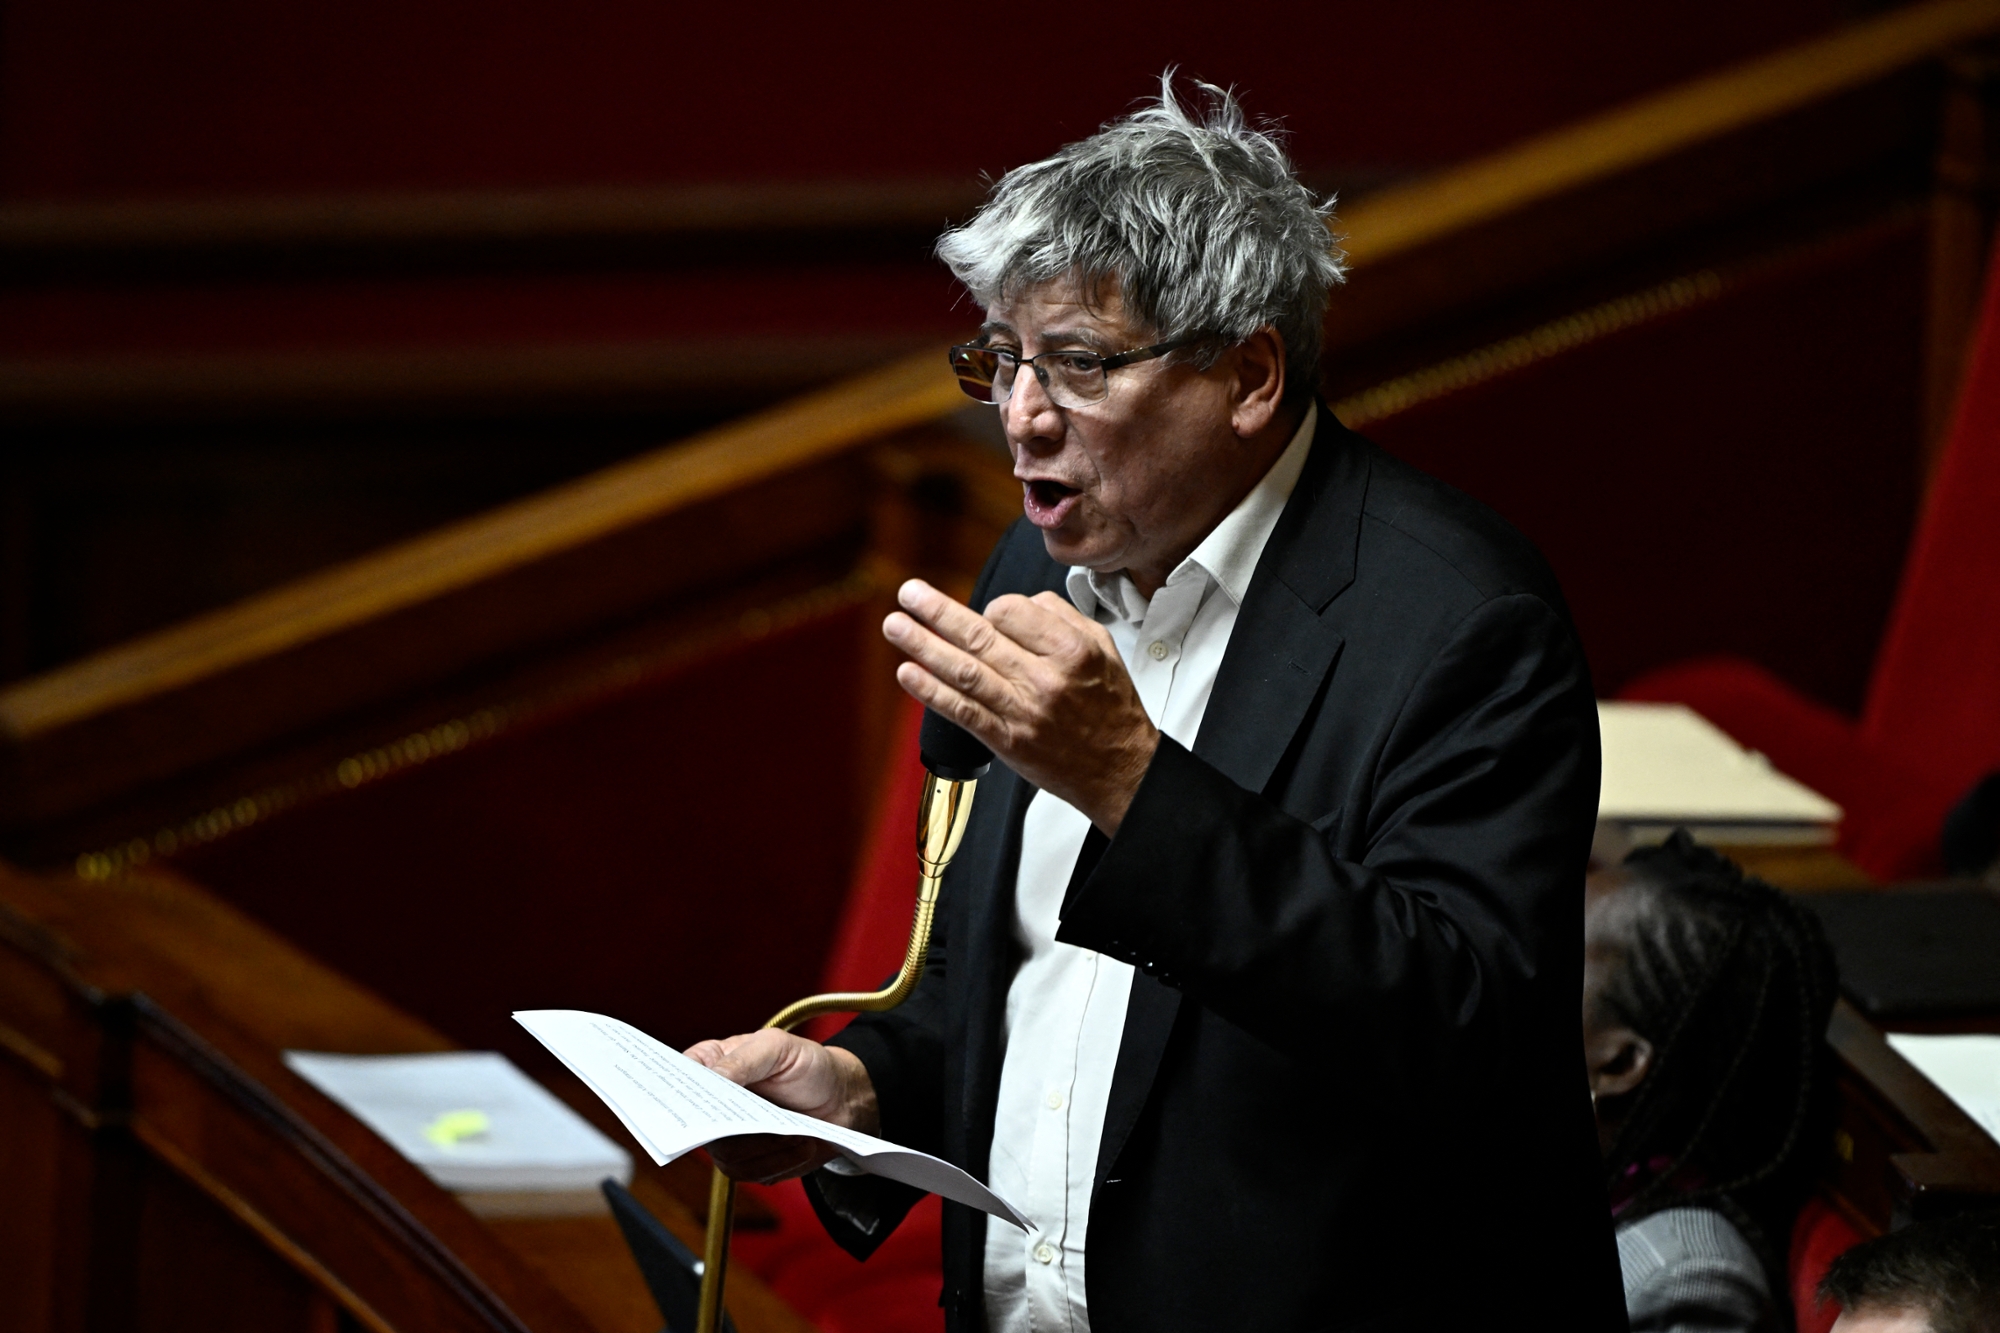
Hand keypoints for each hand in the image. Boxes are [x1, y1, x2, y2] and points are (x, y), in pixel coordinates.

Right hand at [683, 1030, 879, 1183]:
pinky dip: (777, 1163)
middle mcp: (712, 1104)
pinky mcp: (747, 1160)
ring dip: (767, 1150)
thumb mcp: (779, 1047)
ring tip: (798, 1136)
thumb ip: (744, 1058)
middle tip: (767, 1127)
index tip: (697, 1108)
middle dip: (736, 1133)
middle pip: (699, 1129)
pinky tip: (801, 1146)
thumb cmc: (807, 1065)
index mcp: (711, 1066)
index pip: (678, 1083)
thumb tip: (712, 1076)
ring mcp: (727, 1135)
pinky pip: (748, 1173)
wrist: (840, 1099)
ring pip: (725, 1157)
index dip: (678, 1097)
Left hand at [883, 578, 1158, 832]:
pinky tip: (908, 673)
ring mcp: (1023, 711)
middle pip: (979, 636)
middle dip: (936, 611)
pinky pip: (962, 711)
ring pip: (964, 670)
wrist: (1120, 769)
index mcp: (1071, 649)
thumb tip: (1018, 603)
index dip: (992, 609)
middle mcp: (1045, 678)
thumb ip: (1062, 617)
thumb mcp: (1104, 647)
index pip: (1011, 611)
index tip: (988, 615)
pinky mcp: (1007, 741)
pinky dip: (931, 692)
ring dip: (923, 645)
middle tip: (907, 593)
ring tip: (894, 625)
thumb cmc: (1110, 707)